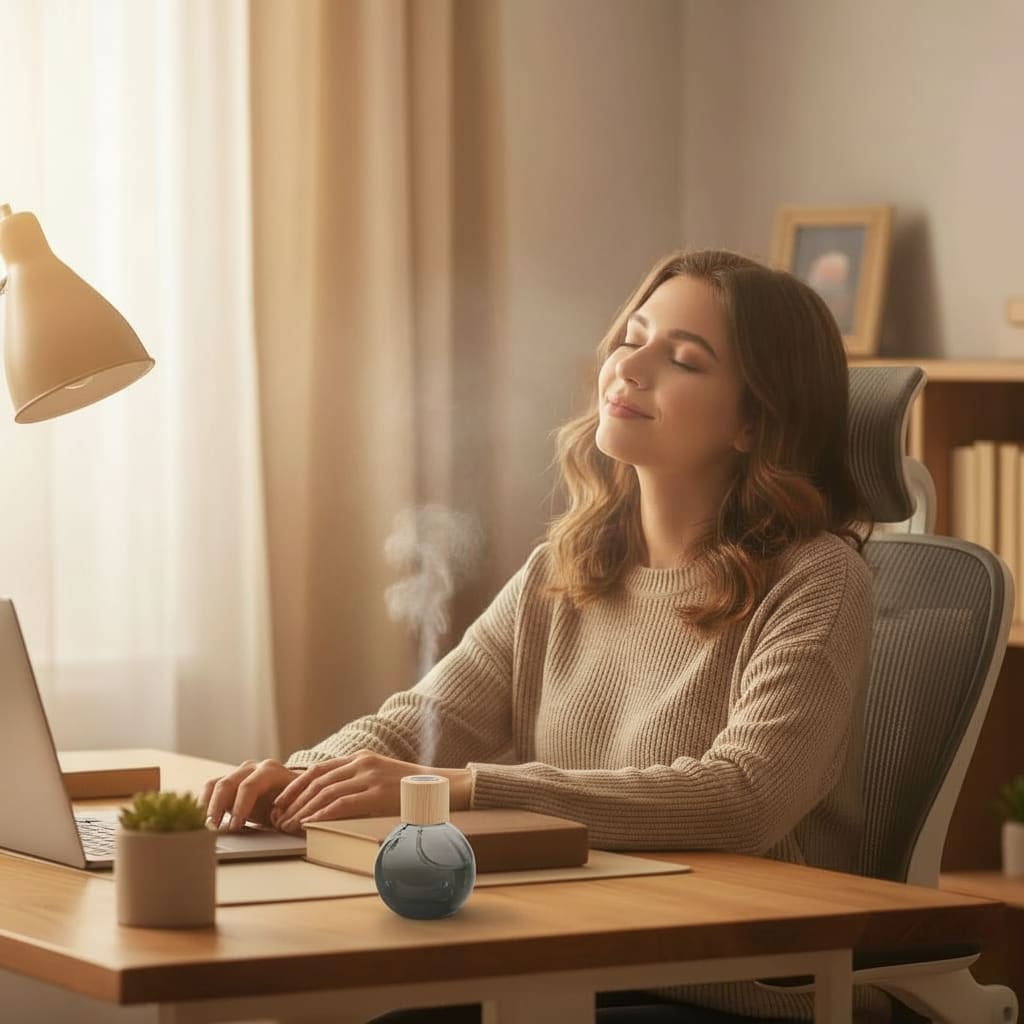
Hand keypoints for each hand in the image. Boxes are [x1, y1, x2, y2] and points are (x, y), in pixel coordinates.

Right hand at [200, 759, 302, 831]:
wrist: (293, 790)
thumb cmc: (296, 800)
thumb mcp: (295, 806)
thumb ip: (288, 813)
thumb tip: (279, 822)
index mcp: (271, 771)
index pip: (250, 785)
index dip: (241, 807)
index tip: (235, 827)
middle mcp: (252, 768)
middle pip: (228, 784)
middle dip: (218, 808)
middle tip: (212, 830)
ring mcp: (238, 773)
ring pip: (215, 785)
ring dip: (206, 807)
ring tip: (202, 828)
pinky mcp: (228, 783)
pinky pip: (210, 790)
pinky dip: (204, 805)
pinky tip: (201, 822)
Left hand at [270, 749, 472, 833]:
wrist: (443, 788)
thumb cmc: (411, 790)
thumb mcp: (381, 780)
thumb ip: (358, 785)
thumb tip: (330, 804)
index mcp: (361, 758)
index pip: (318, 770)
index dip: (296, 787)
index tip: (280, 804)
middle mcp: (362, 763)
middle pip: (317, 781)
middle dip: (293, 801)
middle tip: (278, 820)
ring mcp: (370, 776)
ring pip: (325, 792)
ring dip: (302, 811)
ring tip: (288, 827)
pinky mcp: (377, 793)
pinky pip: (341, 804)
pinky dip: (321, 815)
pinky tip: (309, 826)